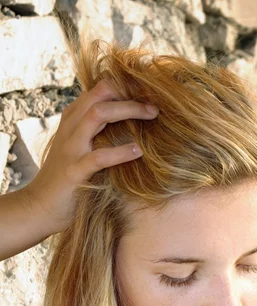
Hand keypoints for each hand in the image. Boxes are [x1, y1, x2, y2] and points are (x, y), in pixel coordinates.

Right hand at [23, 78, 157, 232]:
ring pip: (97, 114)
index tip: (148, 93)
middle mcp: (70, 129)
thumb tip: (130, 126)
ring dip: (127, 110)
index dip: (123, 87)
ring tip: (151, 115)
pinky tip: (138, 151)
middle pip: (99, 96)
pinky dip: (120, 152)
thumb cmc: (67, 179)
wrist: (40, 207)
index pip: (97, 90)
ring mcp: (71, 149)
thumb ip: (96, 134)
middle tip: (155, 105)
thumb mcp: (79, 149)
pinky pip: (98, 157)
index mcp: (72, 120)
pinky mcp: (74, 172)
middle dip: (129, 95)